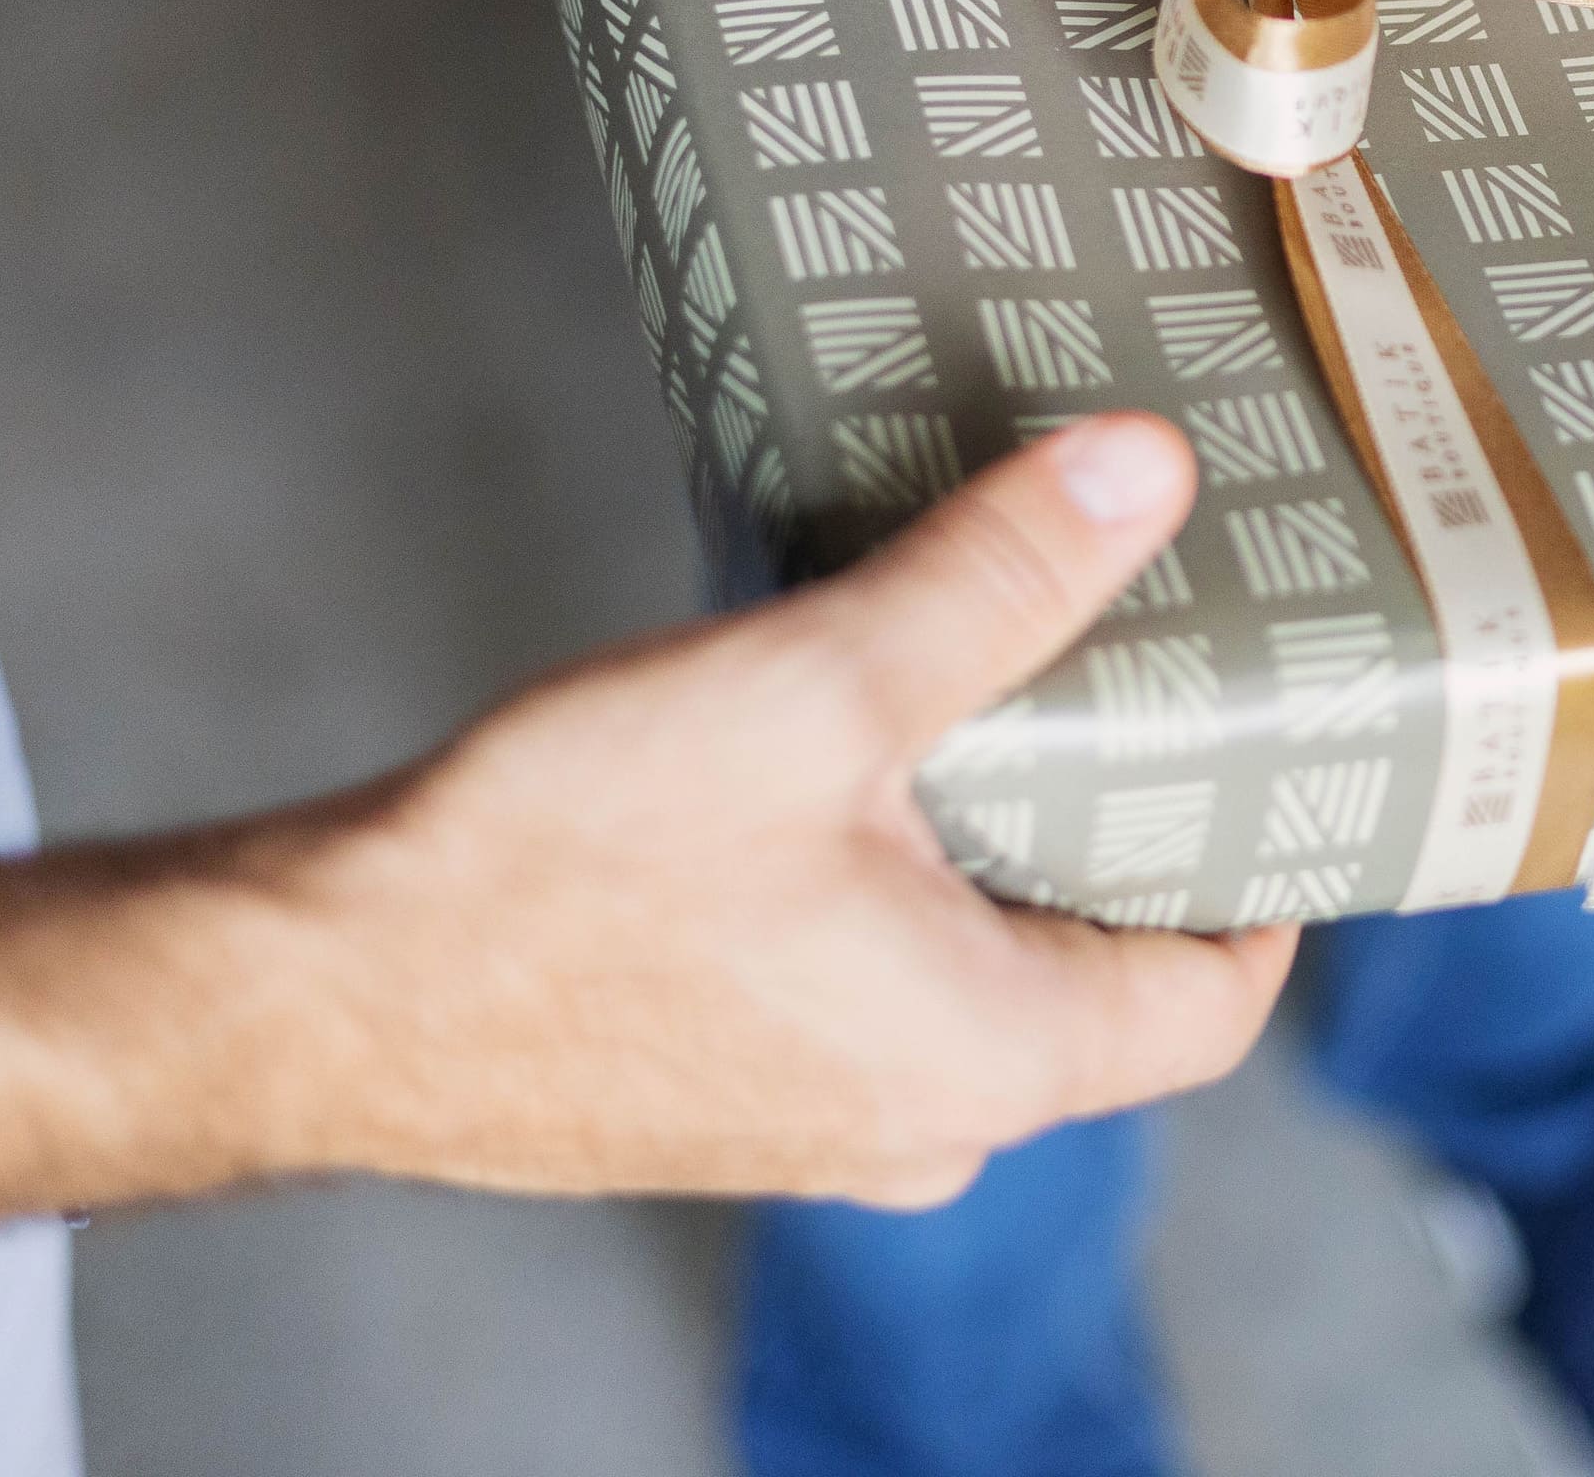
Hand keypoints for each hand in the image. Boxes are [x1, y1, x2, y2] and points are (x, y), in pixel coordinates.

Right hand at [290, 415, 1291, 1205]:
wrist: (315, 991)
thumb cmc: (555, 872)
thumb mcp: (814, 693)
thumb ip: (998, 584)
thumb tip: (1149, 470)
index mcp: (991, 1061)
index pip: (1217, 999)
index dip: (1268, 873)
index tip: (1278, 745)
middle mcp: (924, 1123)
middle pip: (1108, 980)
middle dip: (1138, 830)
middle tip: (1154, 670)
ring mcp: (819, 1118)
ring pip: (984, 974)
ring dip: (1009, 845)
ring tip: (1015, 682)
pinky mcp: (727, 1084)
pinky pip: (878, 979)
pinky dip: (905, 876)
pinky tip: (861, 756)